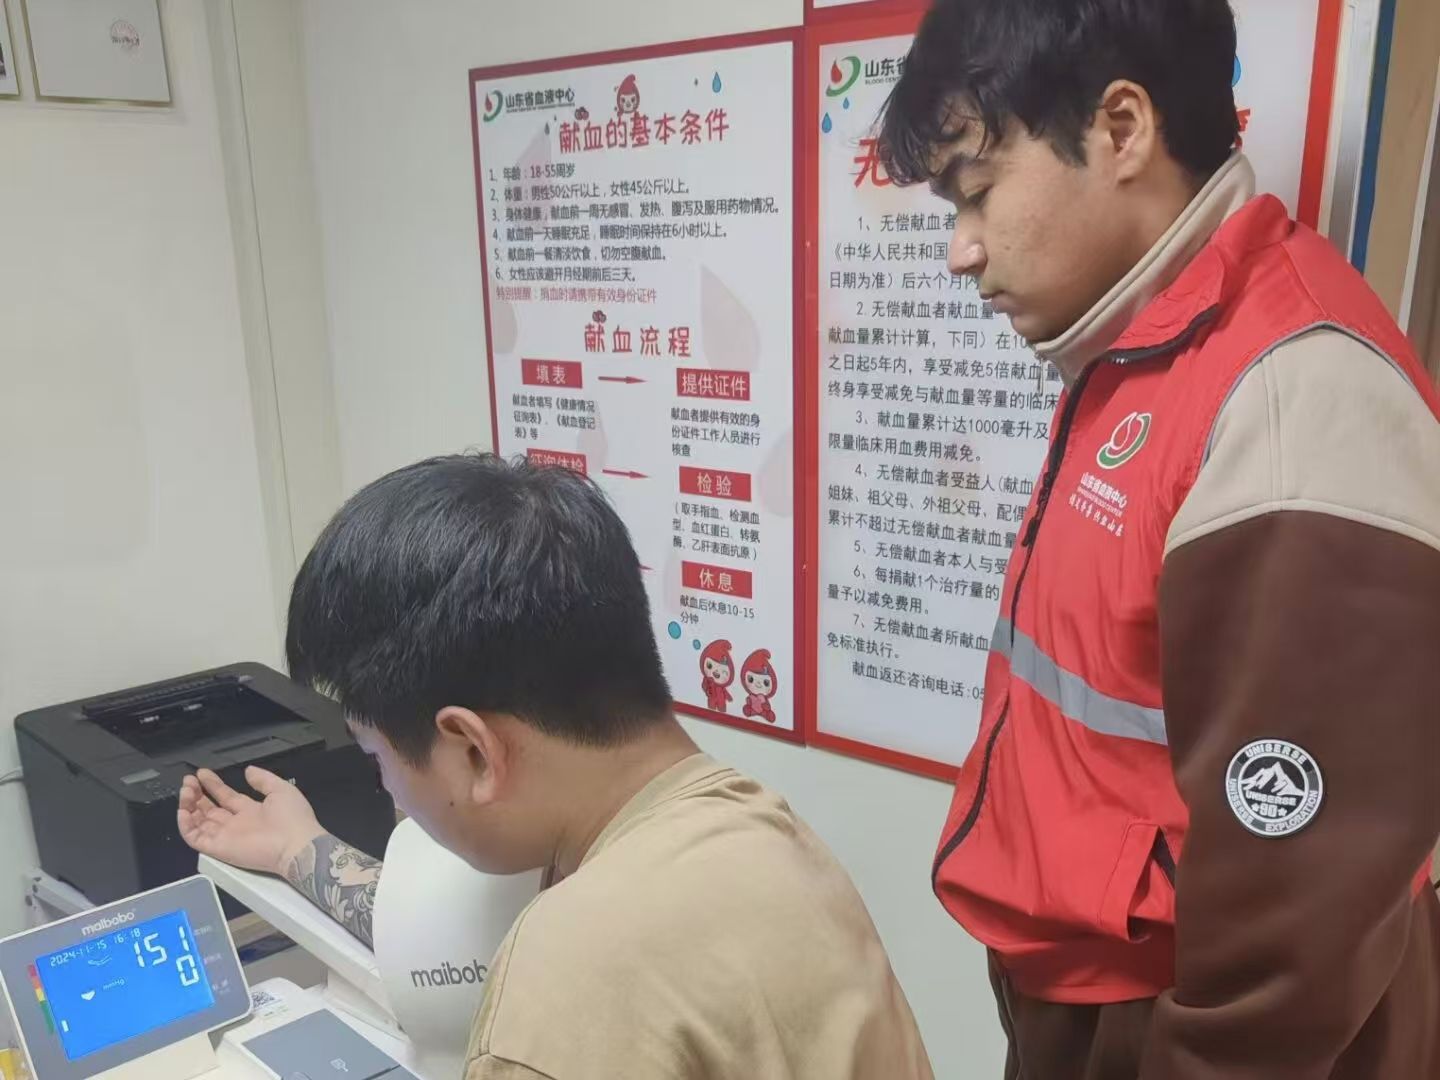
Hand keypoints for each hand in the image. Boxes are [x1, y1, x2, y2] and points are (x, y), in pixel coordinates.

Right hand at [177, 766, 324, 875]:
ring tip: (186, 790)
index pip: (225, 796)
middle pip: (209, 809)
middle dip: (196, 794)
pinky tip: (183, 810)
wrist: (296, 845)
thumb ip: (263, 779)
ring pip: (198, 822)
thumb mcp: (280, 790)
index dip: (213, 785)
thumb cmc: (292, 817)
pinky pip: (195, 838)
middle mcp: (235, 823)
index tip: (201, 773)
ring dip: (188, 806)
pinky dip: (185, 826)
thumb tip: (248, 770)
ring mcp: (225, 836)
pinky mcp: (217, 849)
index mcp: (250, 810)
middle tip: (188, 780)